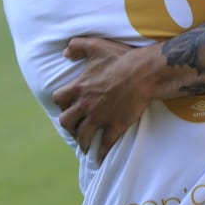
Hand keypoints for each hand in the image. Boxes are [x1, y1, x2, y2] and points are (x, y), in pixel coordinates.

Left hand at [53, 37, 158, 163]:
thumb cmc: (121, 58)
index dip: (62, 102)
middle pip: (66, 122)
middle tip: (75, 127)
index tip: (67, 105)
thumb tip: (64, 53)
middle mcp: (86, 105)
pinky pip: (104, 145)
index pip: (59, 99)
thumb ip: (77, 46)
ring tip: (85, 146)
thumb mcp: (96, 46)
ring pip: (83, 136)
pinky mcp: (115, 126)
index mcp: (80, 88)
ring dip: (82, 142)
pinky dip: (101, 154)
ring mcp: (100, 117)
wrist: (145, 73)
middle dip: (69, 126)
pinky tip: (100, 158)